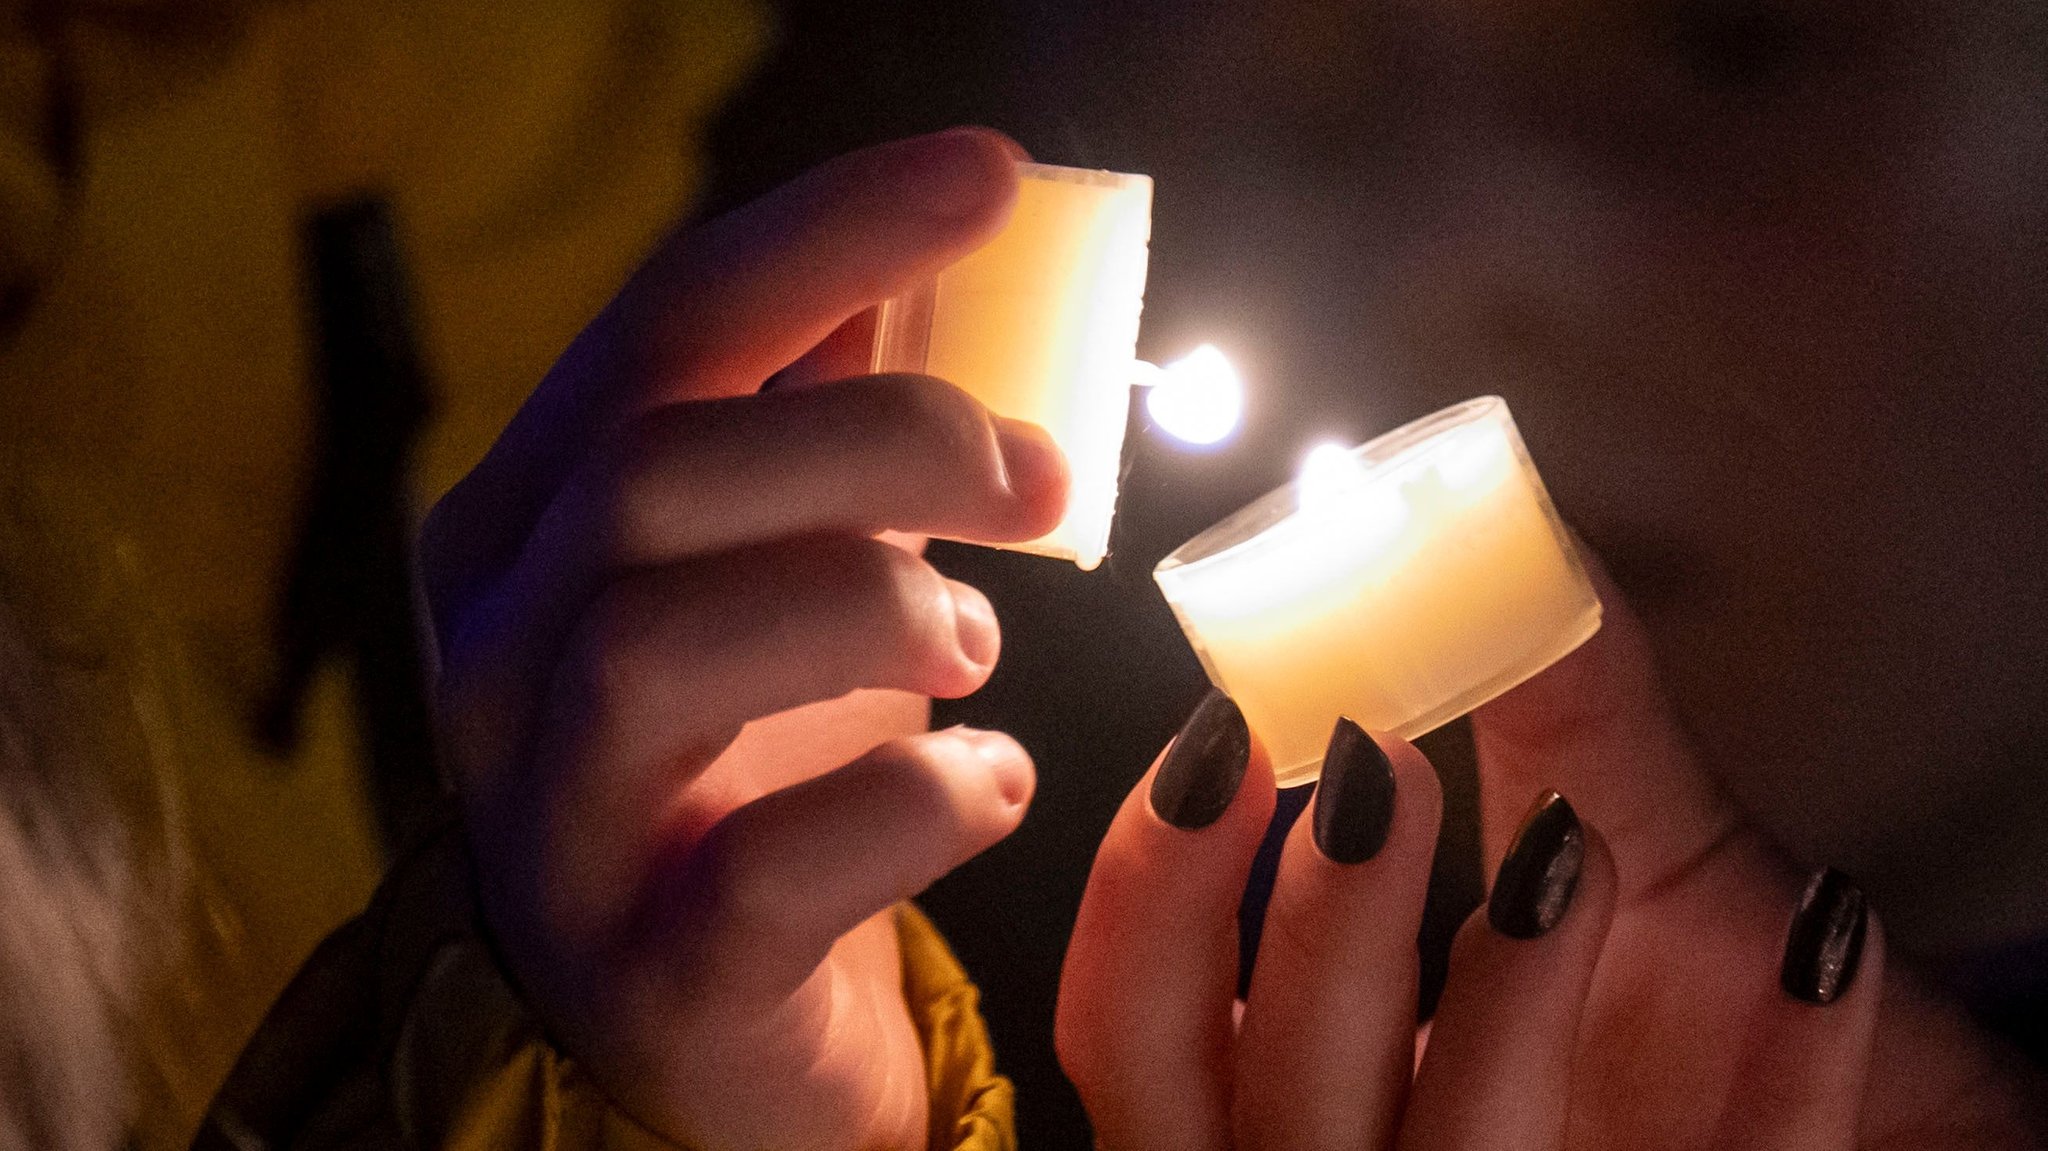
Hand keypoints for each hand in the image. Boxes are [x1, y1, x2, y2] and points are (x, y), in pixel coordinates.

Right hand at [420, 129, 1062, 1150]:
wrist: (705, 1029)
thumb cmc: (758, 765)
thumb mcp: (779, 571)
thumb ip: (826, 430)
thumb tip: (952, 266)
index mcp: (532, 527)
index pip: (663, 329)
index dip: (828, 233)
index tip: (988, 176)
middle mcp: (502, 662)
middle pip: (655, 471)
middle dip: (882, 437)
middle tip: (1036, 474)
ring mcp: (556, 826)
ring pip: (661, 647)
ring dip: (874, 607)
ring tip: (981, 640)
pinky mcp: (654, 972)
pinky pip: (764, 869)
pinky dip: (916, 802)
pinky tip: (992, 784)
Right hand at [1057, 551, 2047, 1149]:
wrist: (1873, 1126)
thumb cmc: (1690, 996)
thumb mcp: (1622, 840)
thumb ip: (1545, 709)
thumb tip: (1513, 522)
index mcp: (1293, 1087)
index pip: (1132, 1025)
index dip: (1147, 897)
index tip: (1216, 751)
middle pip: (1268, 1106)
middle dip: (1313, 940)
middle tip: (1378, 779)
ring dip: (1503, 1007)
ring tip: (1579, 856)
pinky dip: (1782, 1068)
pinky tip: (1824, 939)